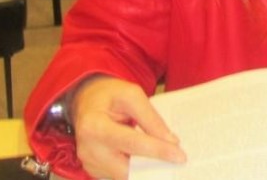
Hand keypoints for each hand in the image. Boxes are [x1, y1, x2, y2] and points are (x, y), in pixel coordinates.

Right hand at [69, 76, 186, 179]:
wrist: (87, 101)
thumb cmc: (109, 95)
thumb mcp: (131, 95)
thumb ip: (151, 118)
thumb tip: (170, 141)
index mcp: (94, 126)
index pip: (132, 143)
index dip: (158, 150)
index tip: (180, 156)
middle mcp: (88, 149)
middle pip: (126, 168)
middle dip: (153, 168)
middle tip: (175, 162)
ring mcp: (90, 163)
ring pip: (124, 177)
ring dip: (146, 171)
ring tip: (163, 160)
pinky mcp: (94, 170)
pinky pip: (119, 176)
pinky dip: (136, 171)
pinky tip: (147, 161)